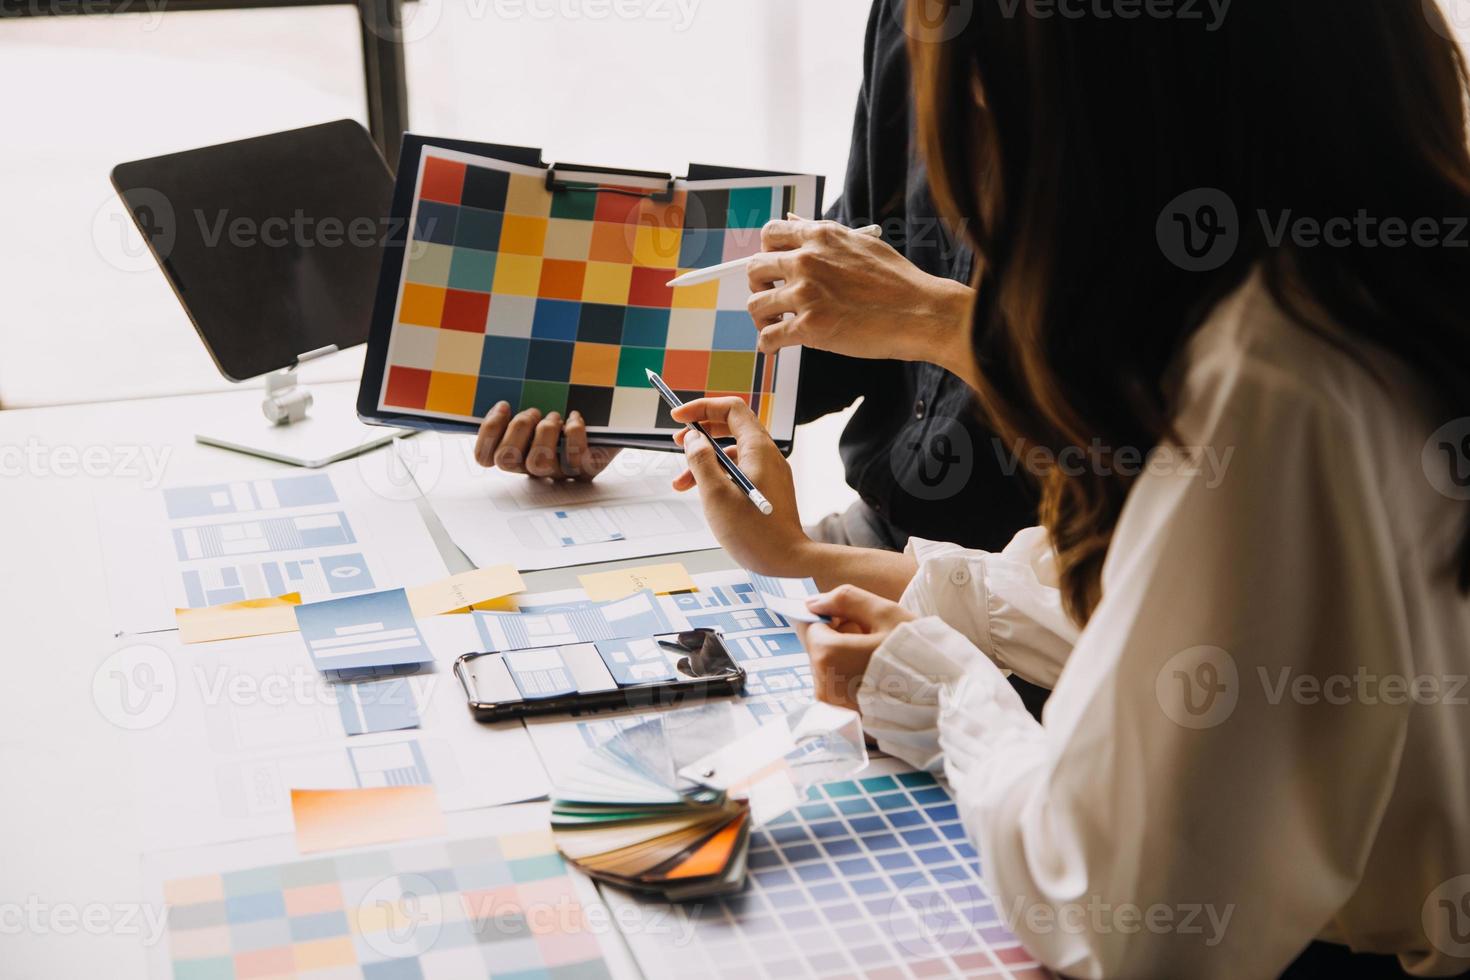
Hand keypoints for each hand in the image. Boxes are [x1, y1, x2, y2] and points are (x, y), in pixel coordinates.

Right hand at [473, 403, 619, 480]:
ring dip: (545, 432)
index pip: (485, 458)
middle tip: (535, 411)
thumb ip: (517, 398)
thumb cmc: (571, 403)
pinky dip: (574, 432)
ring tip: (556, 416)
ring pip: (538, 463)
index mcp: (517, 451)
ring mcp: (561, 472)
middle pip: (507, 460)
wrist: (614, 412)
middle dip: (518, 427)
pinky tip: (576, 417)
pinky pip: (575, 458)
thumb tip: (499, 389)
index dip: (488, 431)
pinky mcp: (587, 469)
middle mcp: (535, 467)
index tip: (505, 404)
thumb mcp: (540, 398)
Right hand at [669, 397, 810, 576]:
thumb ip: (701, 461)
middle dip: (701, 432)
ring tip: (680, 482)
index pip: (731, 409)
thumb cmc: (754, 532)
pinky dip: (718, 476)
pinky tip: (701, 494)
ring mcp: (769, 472)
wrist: (787, 562)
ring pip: (732, 453)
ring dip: (704, 461)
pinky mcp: (768, 488)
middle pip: (732, 427)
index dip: (702, 407)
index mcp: (758, 449)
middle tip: (677, 442)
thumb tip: (693, 439)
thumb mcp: (715, 494)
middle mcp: (767, 455)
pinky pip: (739, 471)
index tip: (678, 416)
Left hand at [746, 217, 974, 374]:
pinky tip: (775, 347)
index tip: (772, 269)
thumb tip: (794, 220)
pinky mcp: (809, 326)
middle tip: (771, 300)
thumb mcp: (860, 242)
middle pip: (754, 269)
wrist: (919, 312)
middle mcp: (807, 260)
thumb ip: (822, 234)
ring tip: (777, 327)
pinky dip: (767, 345)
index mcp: (820, 236)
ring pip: (756, 305)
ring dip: (762, 319)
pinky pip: (769, 336)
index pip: (769, 234)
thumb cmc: (897, 281)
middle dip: (758, 286)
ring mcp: (806, 293)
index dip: (765, 253)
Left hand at [796, 585, 915, 711]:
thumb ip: (846, 600)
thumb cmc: (919, 655)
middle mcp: (822, 685)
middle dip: (840, 638)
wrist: (945, 702)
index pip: (809, 625)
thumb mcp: (887, 615)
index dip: (832, 617)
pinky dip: (851, 680)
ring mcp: (832, 707)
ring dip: (846, 658)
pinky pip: (838, 689)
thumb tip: (814, 602)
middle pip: (818, 648)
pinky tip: (878, 679)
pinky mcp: (843, 720)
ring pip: (828, 668)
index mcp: (828, 655)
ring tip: (880, 660)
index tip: (858, 620)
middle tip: (874, 640)